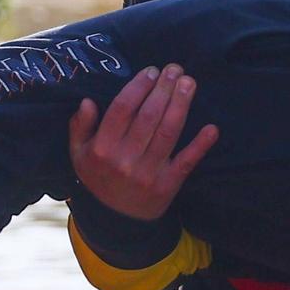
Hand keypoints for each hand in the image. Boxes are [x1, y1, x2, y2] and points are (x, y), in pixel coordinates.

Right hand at [67, 66, 218, 223]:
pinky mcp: (167, 186)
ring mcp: (148, 173)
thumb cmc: (98, 178)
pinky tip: (211, 128)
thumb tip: (88, 102)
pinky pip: (186, 162)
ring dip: (181, 105)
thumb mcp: (78, 154)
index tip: (151, 71)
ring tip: (189, 83)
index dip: (139, 87)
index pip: (122, 109)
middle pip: (149, 116)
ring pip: (168, 133)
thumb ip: (79, 127)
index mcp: (102, 149)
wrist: (115, 221)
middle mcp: (125, 160)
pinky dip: (200, 145)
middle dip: (164, 89)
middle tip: (175, 69)